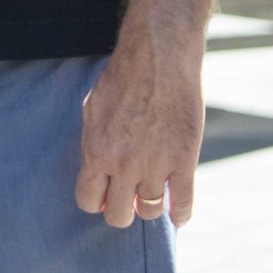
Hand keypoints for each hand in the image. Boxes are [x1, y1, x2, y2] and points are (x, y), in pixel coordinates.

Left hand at [76, 31, 204, 229]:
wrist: (159, 58)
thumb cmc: (122, 80)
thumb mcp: (92, 111)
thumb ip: (92, 145)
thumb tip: (94, 172)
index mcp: (97, 152)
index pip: (88, 200)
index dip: (95, 201)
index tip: (103, 195)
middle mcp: (125, 164)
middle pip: (118, 215)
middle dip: (120, 210)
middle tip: (127, 199)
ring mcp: (156, 165)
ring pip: (150, 211)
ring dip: (148, 207)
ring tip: (150, 196)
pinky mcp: (185, 161)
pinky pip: (184, 203)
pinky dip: (181, 214)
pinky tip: (178, 215)